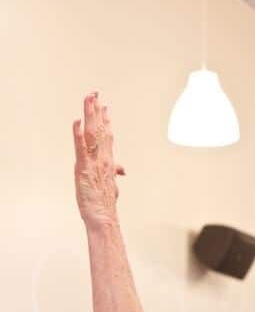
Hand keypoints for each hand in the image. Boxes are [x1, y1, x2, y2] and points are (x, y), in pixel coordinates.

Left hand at [73, 92, 125, 229]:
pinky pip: (81, 148)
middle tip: (95, 94)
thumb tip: (121, 169)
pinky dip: (78, 134)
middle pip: (100, 130)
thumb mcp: (111, 186)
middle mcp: (103, 159)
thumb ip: (114, 174)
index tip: (105, 107)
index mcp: (108, 162)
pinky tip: (77, 122)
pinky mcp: (83, 168)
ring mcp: (94, 162)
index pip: (107, 137)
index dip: (106, 121)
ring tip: (89, 99)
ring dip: (90, 115)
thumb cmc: (105, 205)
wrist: (104, 218)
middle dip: (97, 111)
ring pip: (92, 134)